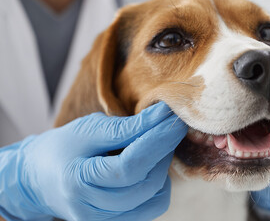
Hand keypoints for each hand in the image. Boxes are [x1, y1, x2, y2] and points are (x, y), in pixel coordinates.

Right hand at [0, 102, 186, 220]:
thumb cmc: (62, 148)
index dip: (158, 140)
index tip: (175, 119)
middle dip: (164, 151)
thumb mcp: (88, 130)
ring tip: (157, 146)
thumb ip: (125, 127)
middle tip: (169, 127)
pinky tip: (150, 167)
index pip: (130, 165)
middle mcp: (91, 210)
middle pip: (146, 184)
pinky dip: (158, 186)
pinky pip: (150, 208)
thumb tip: (162, 116)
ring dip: (163, 168)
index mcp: (78, 181)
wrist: (39, 178)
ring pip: (154, 199)